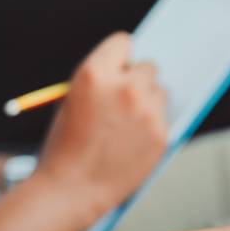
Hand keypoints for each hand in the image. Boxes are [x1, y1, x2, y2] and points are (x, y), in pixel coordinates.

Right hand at [34, 32, 167, 215]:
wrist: (71, 188)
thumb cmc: (66, 143)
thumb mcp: (72, 100)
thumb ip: (102, 81)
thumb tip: (132, 67)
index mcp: (94, 74)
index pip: (124, 42)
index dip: (120, 55)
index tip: (121, 64)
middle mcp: (124, 88)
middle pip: (148, 66)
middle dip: (137, 79)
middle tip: (124, 98)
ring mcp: (146, 111)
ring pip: (160, 91)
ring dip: (148, 101)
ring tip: (124, 124)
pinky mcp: (161, 133)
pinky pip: (164, 116)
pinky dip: (152, 124)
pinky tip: (132, 140)